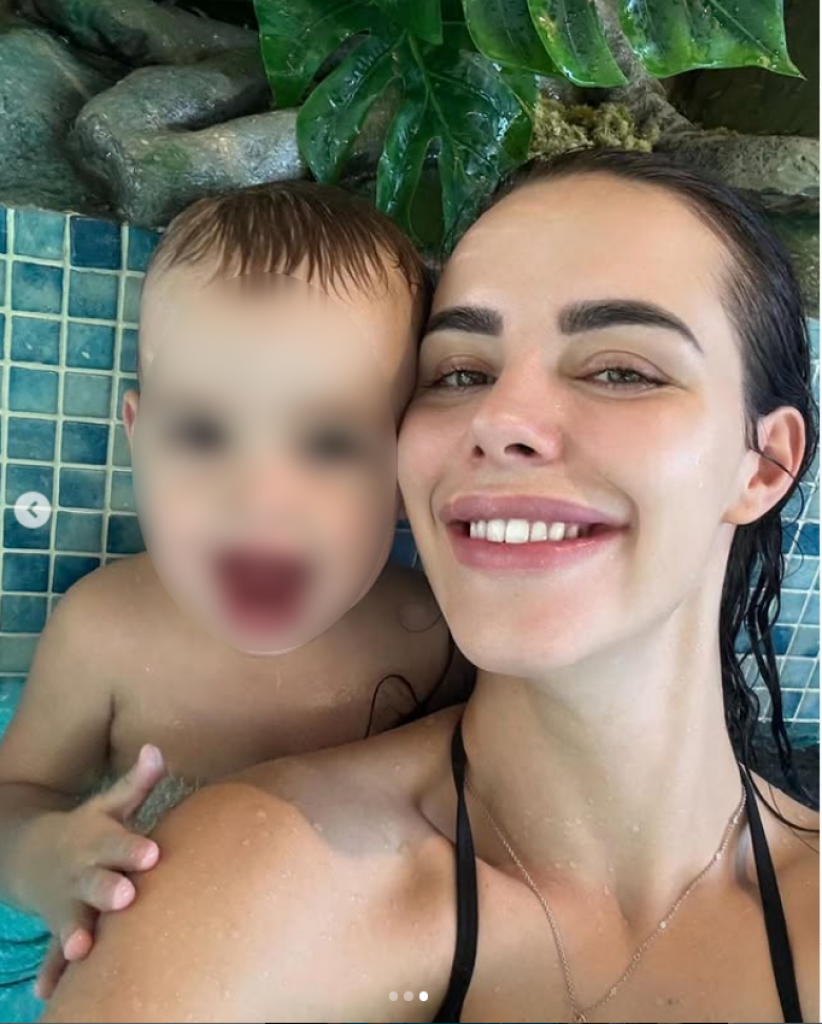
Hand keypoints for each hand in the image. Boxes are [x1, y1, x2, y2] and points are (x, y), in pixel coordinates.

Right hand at [27, 745, 165, 997]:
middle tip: (125, 896)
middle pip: (96, 882)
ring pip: (73, 920)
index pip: (119, 843)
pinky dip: (52, 971)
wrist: (29, 855)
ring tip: (83, 947)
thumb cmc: (92, 830)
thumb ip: (136, 783)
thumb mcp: (110, 806)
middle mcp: (82, 873)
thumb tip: (157, 749)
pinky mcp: (60, 927)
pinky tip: (49, 991)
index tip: (152, 854)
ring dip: (76, 933)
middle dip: (108, 889)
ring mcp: (67, 903)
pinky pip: (54, 953)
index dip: (134, 849)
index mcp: (99, 842)